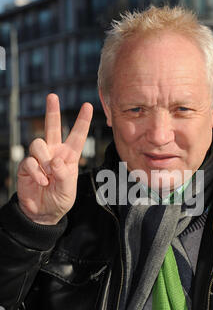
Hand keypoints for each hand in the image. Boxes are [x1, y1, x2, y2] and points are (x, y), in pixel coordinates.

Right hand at [17, 94, 92, 224]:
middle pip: (52, 128)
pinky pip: (30, 162)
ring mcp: (39, 158)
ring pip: (38, 143)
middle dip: (52, 111)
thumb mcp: (68, 190)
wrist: (42, 213)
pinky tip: (41, 182)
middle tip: (52, 96)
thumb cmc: (59, 200)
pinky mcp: (26, 165)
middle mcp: (54, 153)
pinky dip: (36, 173)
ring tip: (48, 176)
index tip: (88, 106)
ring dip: (44, 160)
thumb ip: (65, 175)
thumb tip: (54, 160)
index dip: (82, 121)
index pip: (77, 137)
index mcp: (69, 157)